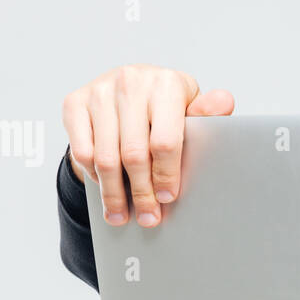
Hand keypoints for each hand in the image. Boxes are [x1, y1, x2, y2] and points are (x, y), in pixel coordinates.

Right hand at [61, 64, 234, 226]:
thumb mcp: (190, 109)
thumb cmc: (165, 106)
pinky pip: (82, 151)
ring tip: (121, 216)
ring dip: (114, 194)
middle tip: (147, 217)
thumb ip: (207, 113)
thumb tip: (224, 102)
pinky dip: (94, 176)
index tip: (166, 199)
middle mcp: (131, 82)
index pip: (165, 141)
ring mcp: (100, 91)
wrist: (127, 86)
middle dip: (141, 193)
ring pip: (105, 158)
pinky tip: (106, 189)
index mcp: (166, 84)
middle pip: (134, 154)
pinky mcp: (74, 102)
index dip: (166, 176)